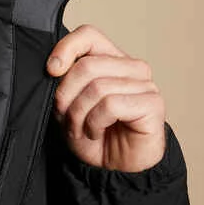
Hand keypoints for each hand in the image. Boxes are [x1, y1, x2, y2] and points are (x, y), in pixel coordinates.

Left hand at [46, 24, 165, 171]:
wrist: (113, 169)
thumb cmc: (93, 135)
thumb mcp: (67, 105)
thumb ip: (64, 81)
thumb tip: (54, 66)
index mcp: (109, 60)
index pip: (89, 35)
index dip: (66, 48)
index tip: (51, 70)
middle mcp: (130, 67)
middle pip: (87, 65)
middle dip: (67, 96)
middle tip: (65, 117)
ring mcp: (144, 84)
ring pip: (97, 87)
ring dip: (79, 115)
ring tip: (81, 129)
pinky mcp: (153, 103)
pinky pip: (111, 104)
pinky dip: (95, 123)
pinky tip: (97, 133)